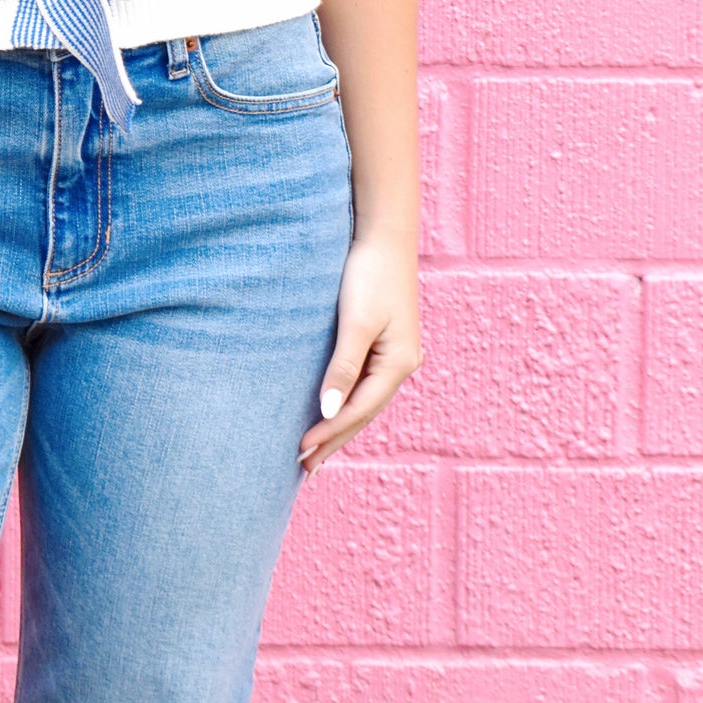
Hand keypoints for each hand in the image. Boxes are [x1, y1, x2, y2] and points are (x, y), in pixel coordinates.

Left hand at [297, 229, 423, 472]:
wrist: (384, 234)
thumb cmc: (369, 273)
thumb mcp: (355, 322)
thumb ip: (343, 368)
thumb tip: (329, 411)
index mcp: (399, 363)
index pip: (359, 410)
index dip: (330, 433)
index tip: (300, 451)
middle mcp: (402, 364)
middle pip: (364, 413)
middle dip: (335, 440)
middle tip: (304, 468)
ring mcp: (395, 354)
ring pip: (365, 401)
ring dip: (340, 426)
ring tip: (315, 451)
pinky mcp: (384, 342)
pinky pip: (364, 384)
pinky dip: (347, 403)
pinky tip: (333, 411)